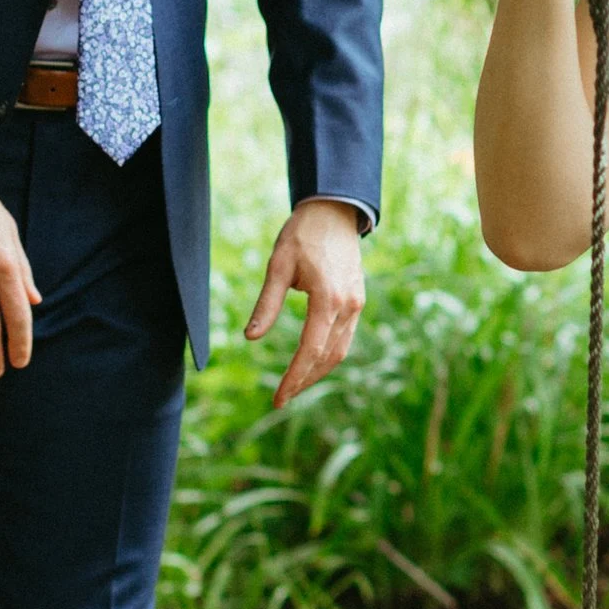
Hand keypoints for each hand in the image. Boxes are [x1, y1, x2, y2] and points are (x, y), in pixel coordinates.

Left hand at [244, 197, 365, 404]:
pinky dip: (328, 354)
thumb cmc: (302, 235)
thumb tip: (251, 338)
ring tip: (295, 384)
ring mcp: (356, 304)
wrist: (334, 211)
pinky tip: (311, 361)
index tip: (279, 397)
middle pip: (327, 357)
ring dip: (318, 371)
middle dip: (305, 380)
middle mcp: (348, 306)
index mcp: (328, 299)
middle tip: (282, 397)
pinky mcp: (357, 300)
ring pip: (340, 351)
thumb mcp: (278, 266)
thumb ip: (267, 304)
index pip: (310, 351)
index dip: (294, 378)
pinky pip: (344, 337)